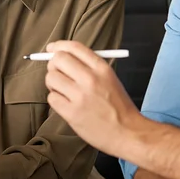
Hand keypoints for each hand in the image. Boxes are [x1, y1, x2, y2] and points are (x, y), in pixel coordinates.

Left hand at [44, 40, 139, 157]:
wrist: (128, 132)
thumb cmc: (118, 106)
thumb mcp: (110, 79)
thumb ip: (89, 67)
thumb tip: (62, 56)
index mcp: (101, 68)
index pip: (74, 47)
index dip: (59, 46)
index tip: (52, 49)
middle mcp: (90, 79)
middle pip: (58, 60)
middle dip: (54, 64)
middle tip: (58, 72)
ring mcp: (80, 96)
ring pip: (51, 78)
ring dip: (53, 84)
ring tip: (64, 91)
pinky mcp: (72, 113)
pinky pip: (52, 98)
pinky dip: (56, 99)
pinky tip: (66, 104)